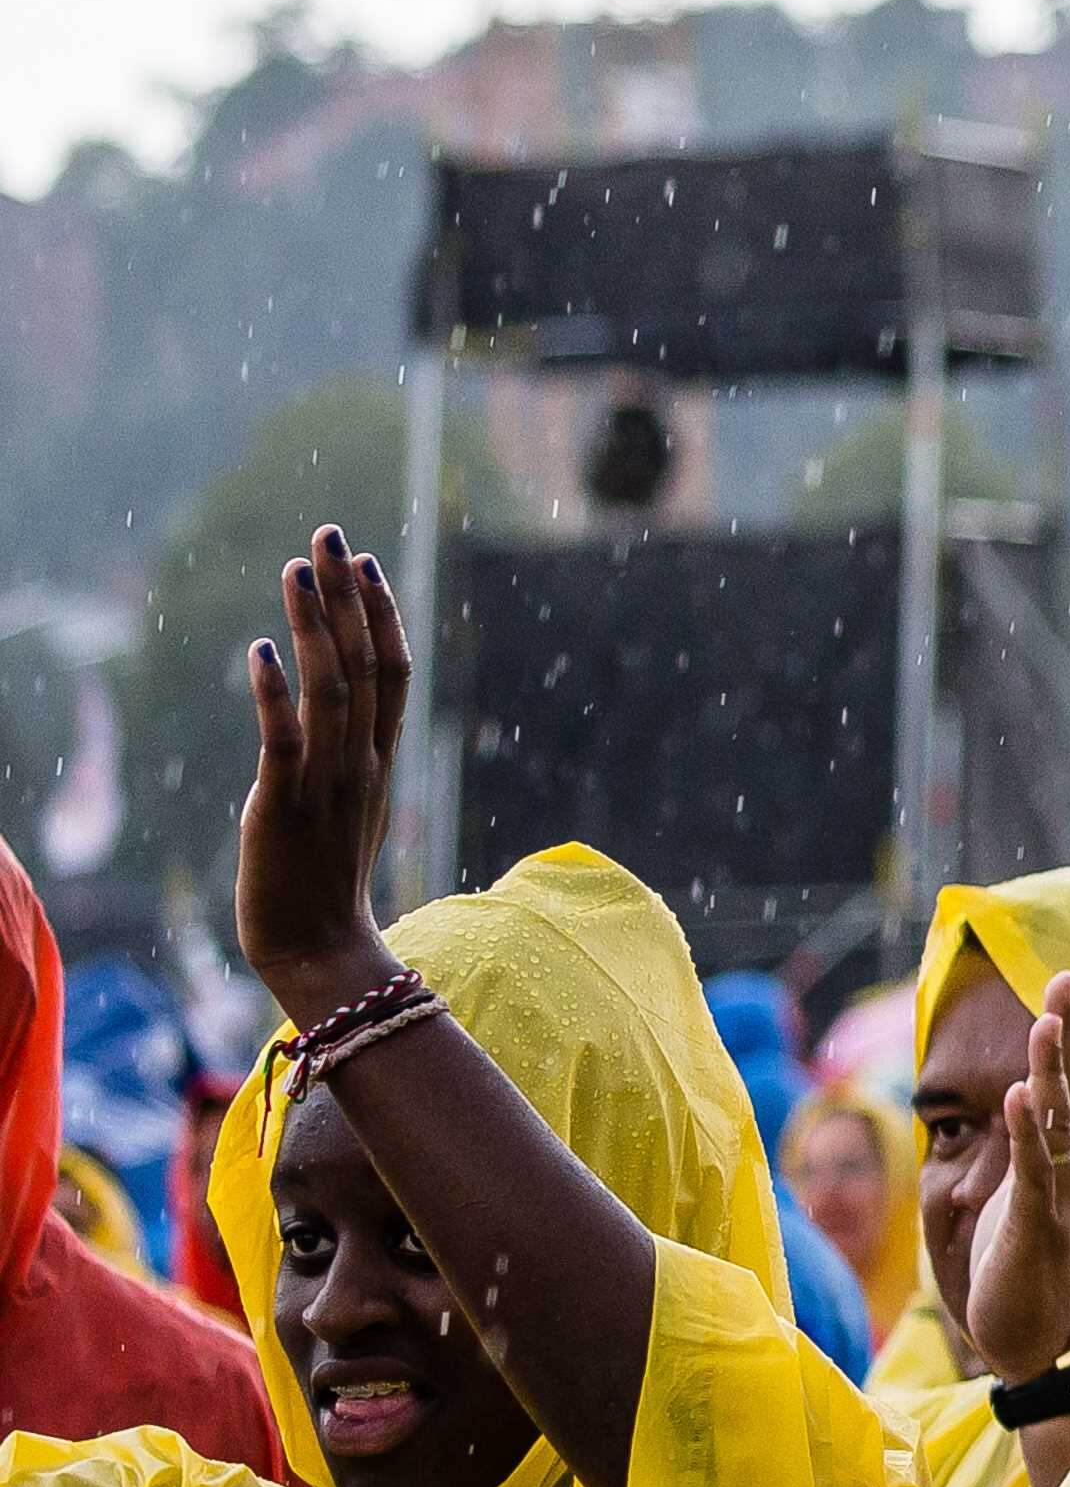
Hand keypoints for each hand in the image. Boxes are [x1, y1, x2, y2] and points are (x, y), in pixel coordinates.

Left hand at [234, 525, 409, 1024]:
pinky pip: (286, 742)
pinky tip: (260, 649)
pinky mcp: (285, 806)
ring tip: (298, 569)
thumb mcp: (343, 807)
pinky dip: (275, 695)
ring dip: (314, 625)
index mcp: (378, 760)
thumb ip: (342, 759)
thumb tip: (323, 718)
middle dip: (349, 596)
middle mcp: (361, 762)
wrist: (319, 951)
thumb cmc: (323, 884)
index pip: (391, 671)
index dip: (380, 613)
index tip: (365, 563)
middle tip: (332, 535)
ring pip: (331, 689)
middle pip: (366, 663)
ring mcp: (327, 783)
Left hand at [963, 972, 1069, 1383]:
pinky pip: (1034, 1174)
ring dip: (1052, 1073)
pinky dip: (1028, 1134)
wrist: (1044, 1345)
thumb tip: (1026, 1103)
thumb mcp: (1029, 1198)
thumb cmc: (1032, 1272)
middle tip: (1065, 981)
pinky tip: (1022, 1096)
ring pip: (1057, 1126)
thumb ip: (1032, 1151)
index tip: (1066, 982)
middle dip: (1067, 1035)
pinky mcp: (1036, 1229)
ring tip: (1044, 1024)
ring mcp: (1058, 1199)